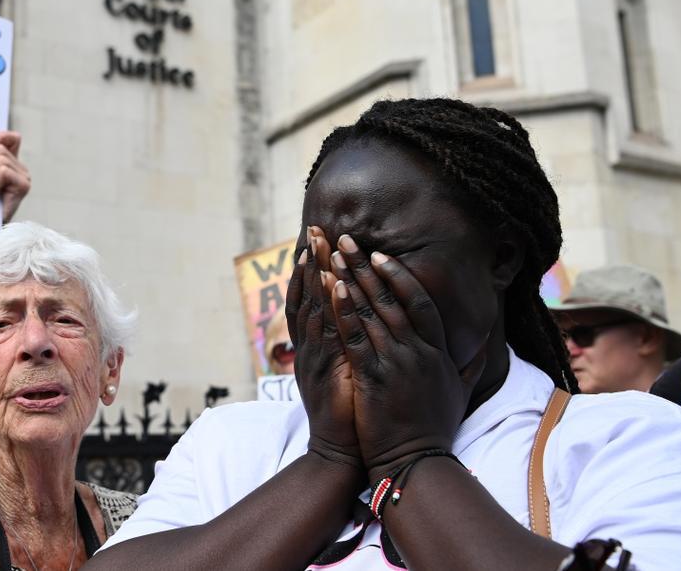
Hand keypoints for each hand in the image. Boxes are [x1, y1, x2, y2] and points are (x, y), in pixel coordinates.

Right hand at [284, 227, 360, 468]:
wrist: (342, 452)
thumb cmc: (355, 415)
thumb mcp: (355, 375)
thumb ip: (359, 350)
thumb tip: (374, 329)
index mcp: (318, 346)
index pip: (314, 299)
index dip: (315, 269)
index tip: (321, 242)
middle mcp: (310, 347)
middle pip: (306, 294)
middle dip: (310, 261)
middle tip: (314, 229)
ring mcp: (314, 357)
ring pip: (311, 307)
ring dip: (314, 275)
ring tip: (317, 245)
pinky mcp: (325, 370)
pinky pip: (324, 332)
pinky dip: (327, 306)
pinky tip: (332, 282)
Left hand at [328, 235, 483, 481]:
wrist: (416, 462)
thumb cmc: (436, 428)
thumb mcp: (462, 391)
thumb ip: (474, 362)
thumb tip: (490, 340)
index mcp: (437, 352)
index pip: (419, 302)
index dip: (399, 276)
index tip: (379, 255)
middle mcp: (418, 351)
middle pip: (390, 298)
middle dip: (365, 266)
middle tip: (345, 239)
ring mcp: (396, 363)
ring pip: (371, 311)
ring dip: (349, 280)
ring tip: (331, 254)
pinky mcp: (374, 377)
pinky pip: (355, 335)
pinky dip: (343, 310)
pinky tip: (330, 289)